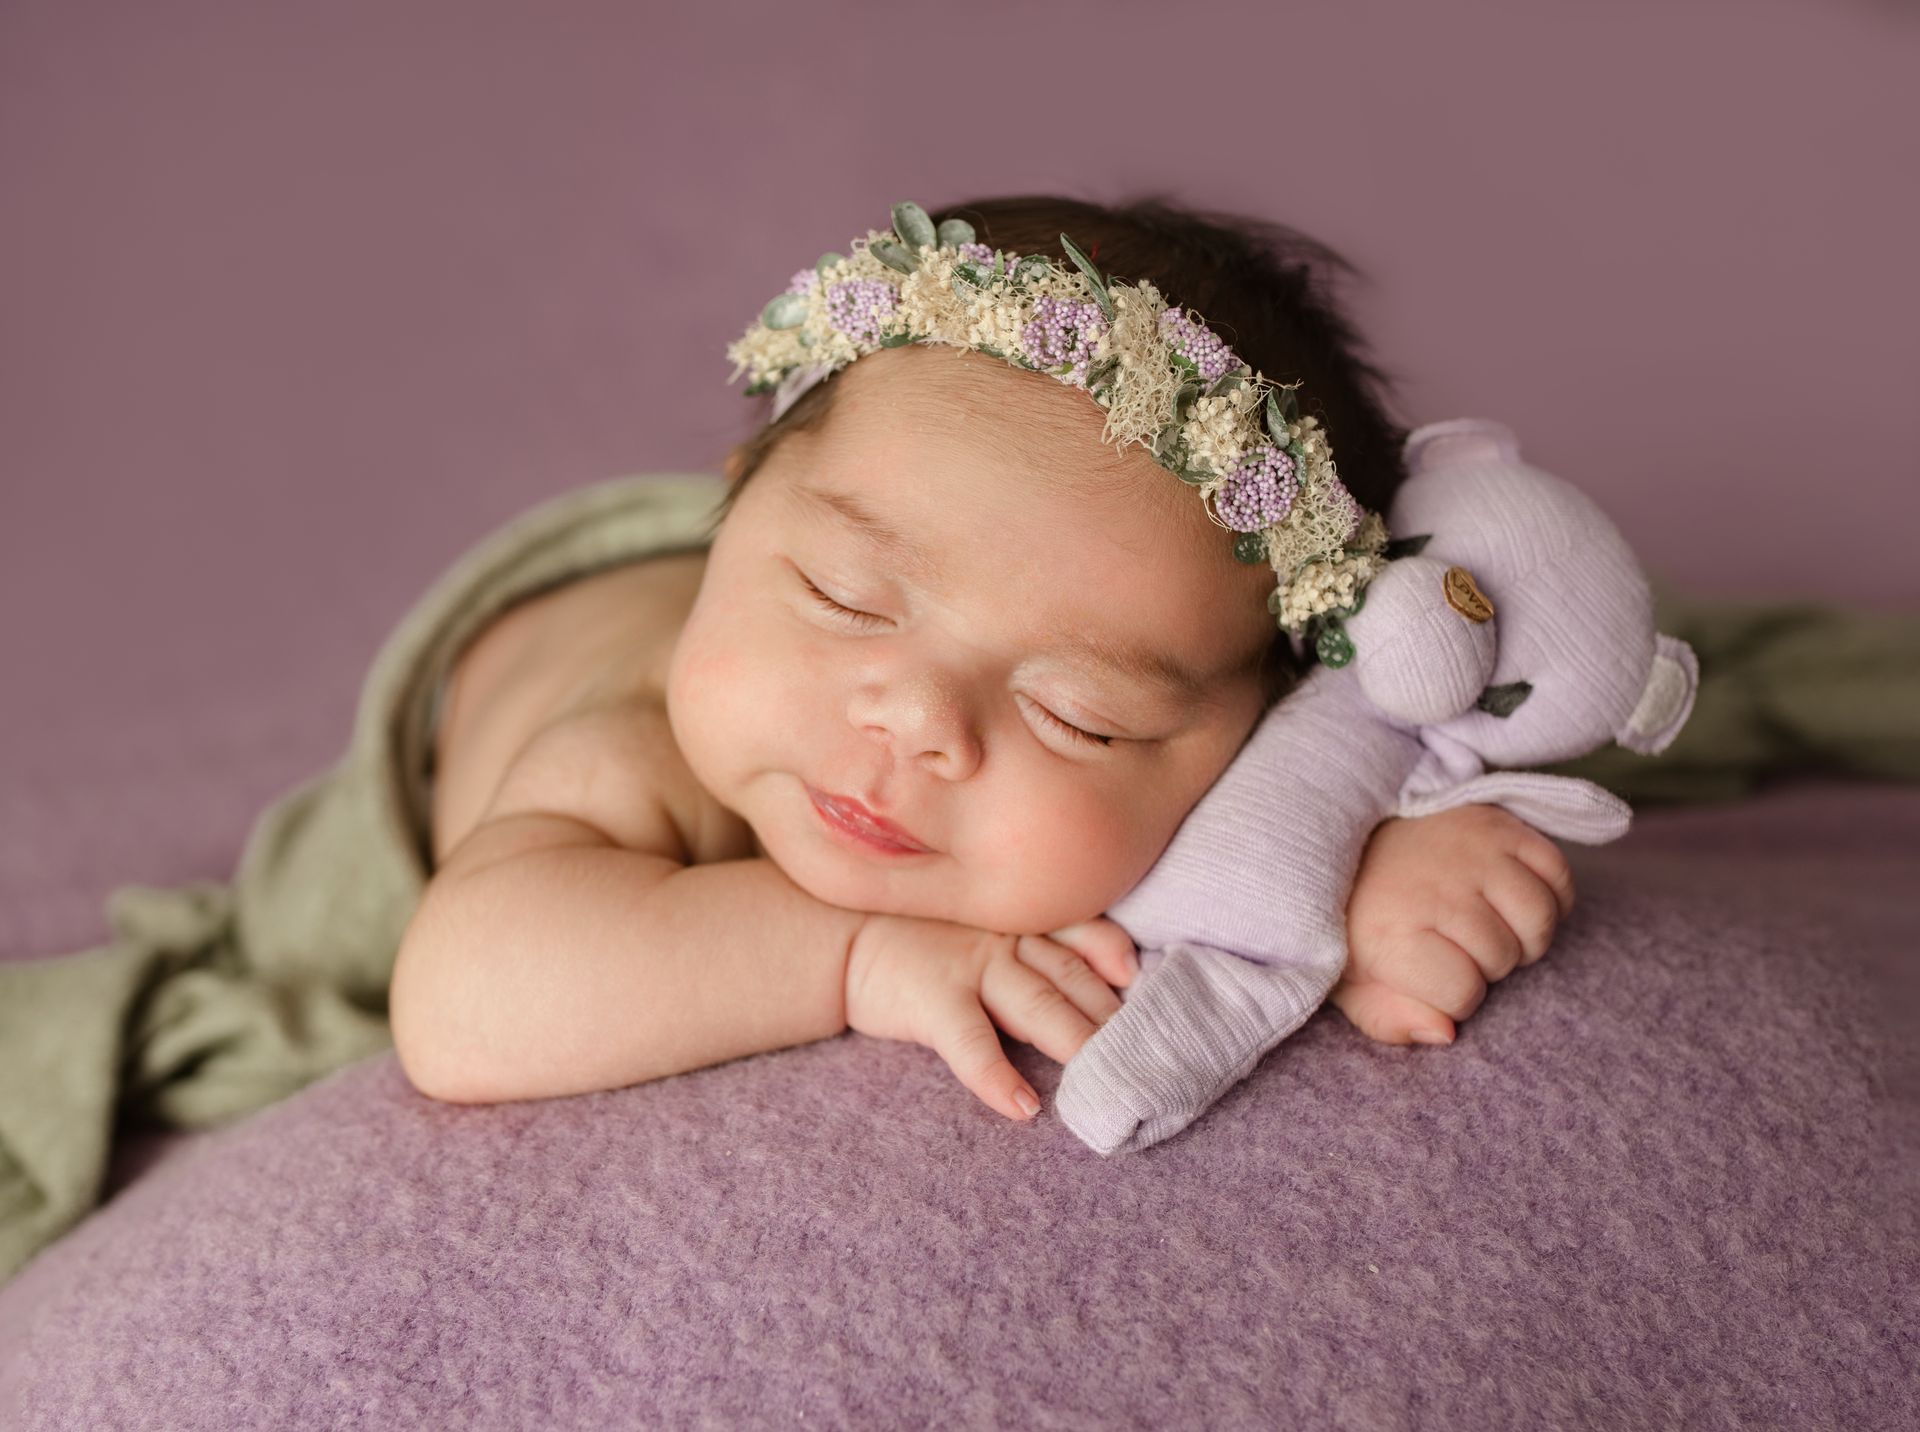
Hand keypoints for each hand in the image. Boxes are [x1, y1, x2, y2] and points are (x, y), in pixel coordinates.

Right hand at [844, 913, 1138, 1122]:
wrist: (832, 934)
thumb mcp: (975, 924)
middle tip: (1155, 1049)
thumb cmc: (914, 935)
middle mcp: (1003, 937)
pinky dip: (996, 1076)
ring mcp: (969, 966)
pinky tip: (1022, 1107)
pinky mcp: (933, 1000)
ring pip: (1038, 1004)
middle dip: (1114, 1014)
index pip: (1081, 932)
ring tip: (1110, 1078)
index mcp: (1017, 919)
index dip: (1116, 954)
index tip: (1145, 980)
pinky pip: (970, 1043)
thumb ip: (1028, 942)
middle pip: (1071, 975)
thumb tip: (1100, 977)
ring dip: (1078, 1041)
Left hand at [1334, 804, 1574, 1045]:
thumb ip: (1389, 1021)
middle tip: (1455, 943)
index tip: (1429, 972)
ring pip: (1539, 918)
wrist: (1356, 842)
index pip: (1463, 994)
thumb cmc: (1361, 923)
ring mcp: (1473, 852)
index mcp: (1391, 931)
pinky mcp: (1500, 825)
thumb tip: (1445, 1033)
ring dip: (1523, 934)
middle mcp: (1436, 887)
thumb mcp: (1351, 983)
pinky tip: (1515, 902)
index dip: (1453, 995)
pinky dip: (1551, 896)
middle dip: (1484, 964)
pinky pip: (1558, 874)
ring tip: (1490, 926)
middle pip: (1503, 957)